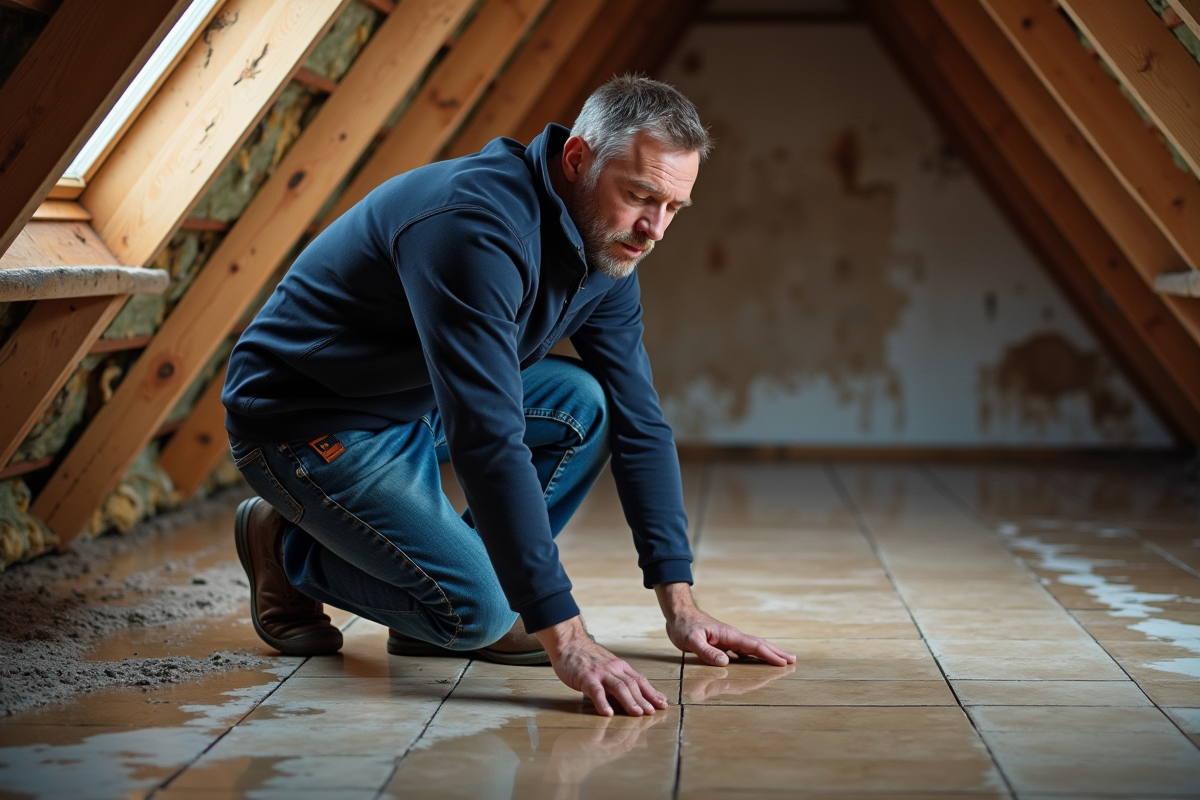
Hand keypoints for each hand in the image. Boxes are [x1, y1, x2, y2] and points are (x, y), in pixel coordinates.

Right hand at [535, 616, 669, 716]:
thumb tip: (632, 698)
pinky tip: (607, 713)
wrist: (569, 643)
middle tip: (653, 713)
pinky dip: (603, 702)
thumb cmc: (587, 659)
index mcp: (620, 667)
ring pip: (619, 687)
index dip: (652, 693)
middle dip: (644, 699)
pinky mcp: (586, 677)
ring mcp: (600, 673)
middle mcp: (614, 669)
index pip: (640, 680)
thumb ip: (618, 680)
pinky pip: (596, 691)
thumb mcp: (608, 667)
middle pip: (632, 685)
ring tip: (637, 714)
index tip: (663, 704)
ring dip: (629, 701)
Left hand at [655, 582, 796, 666]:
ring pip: (752, 647)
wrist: (678, 614)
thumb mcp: (691, 640)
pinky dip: (754, 655)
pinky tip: (756, 661)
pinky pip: (743, 649)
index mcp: (728, 635)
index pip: (753, 646)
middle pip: (759, 644)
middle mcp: (732, 636)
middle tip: (793, 660)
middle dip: (776, 652)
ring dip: (768, 653)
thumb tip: (726, 662)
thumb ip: (707, 651)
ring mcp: (728, 638)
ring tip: (782, 660)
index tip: (784, 662)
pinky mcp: (723, 641)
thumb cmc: (683, 627)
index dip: (769, 654)